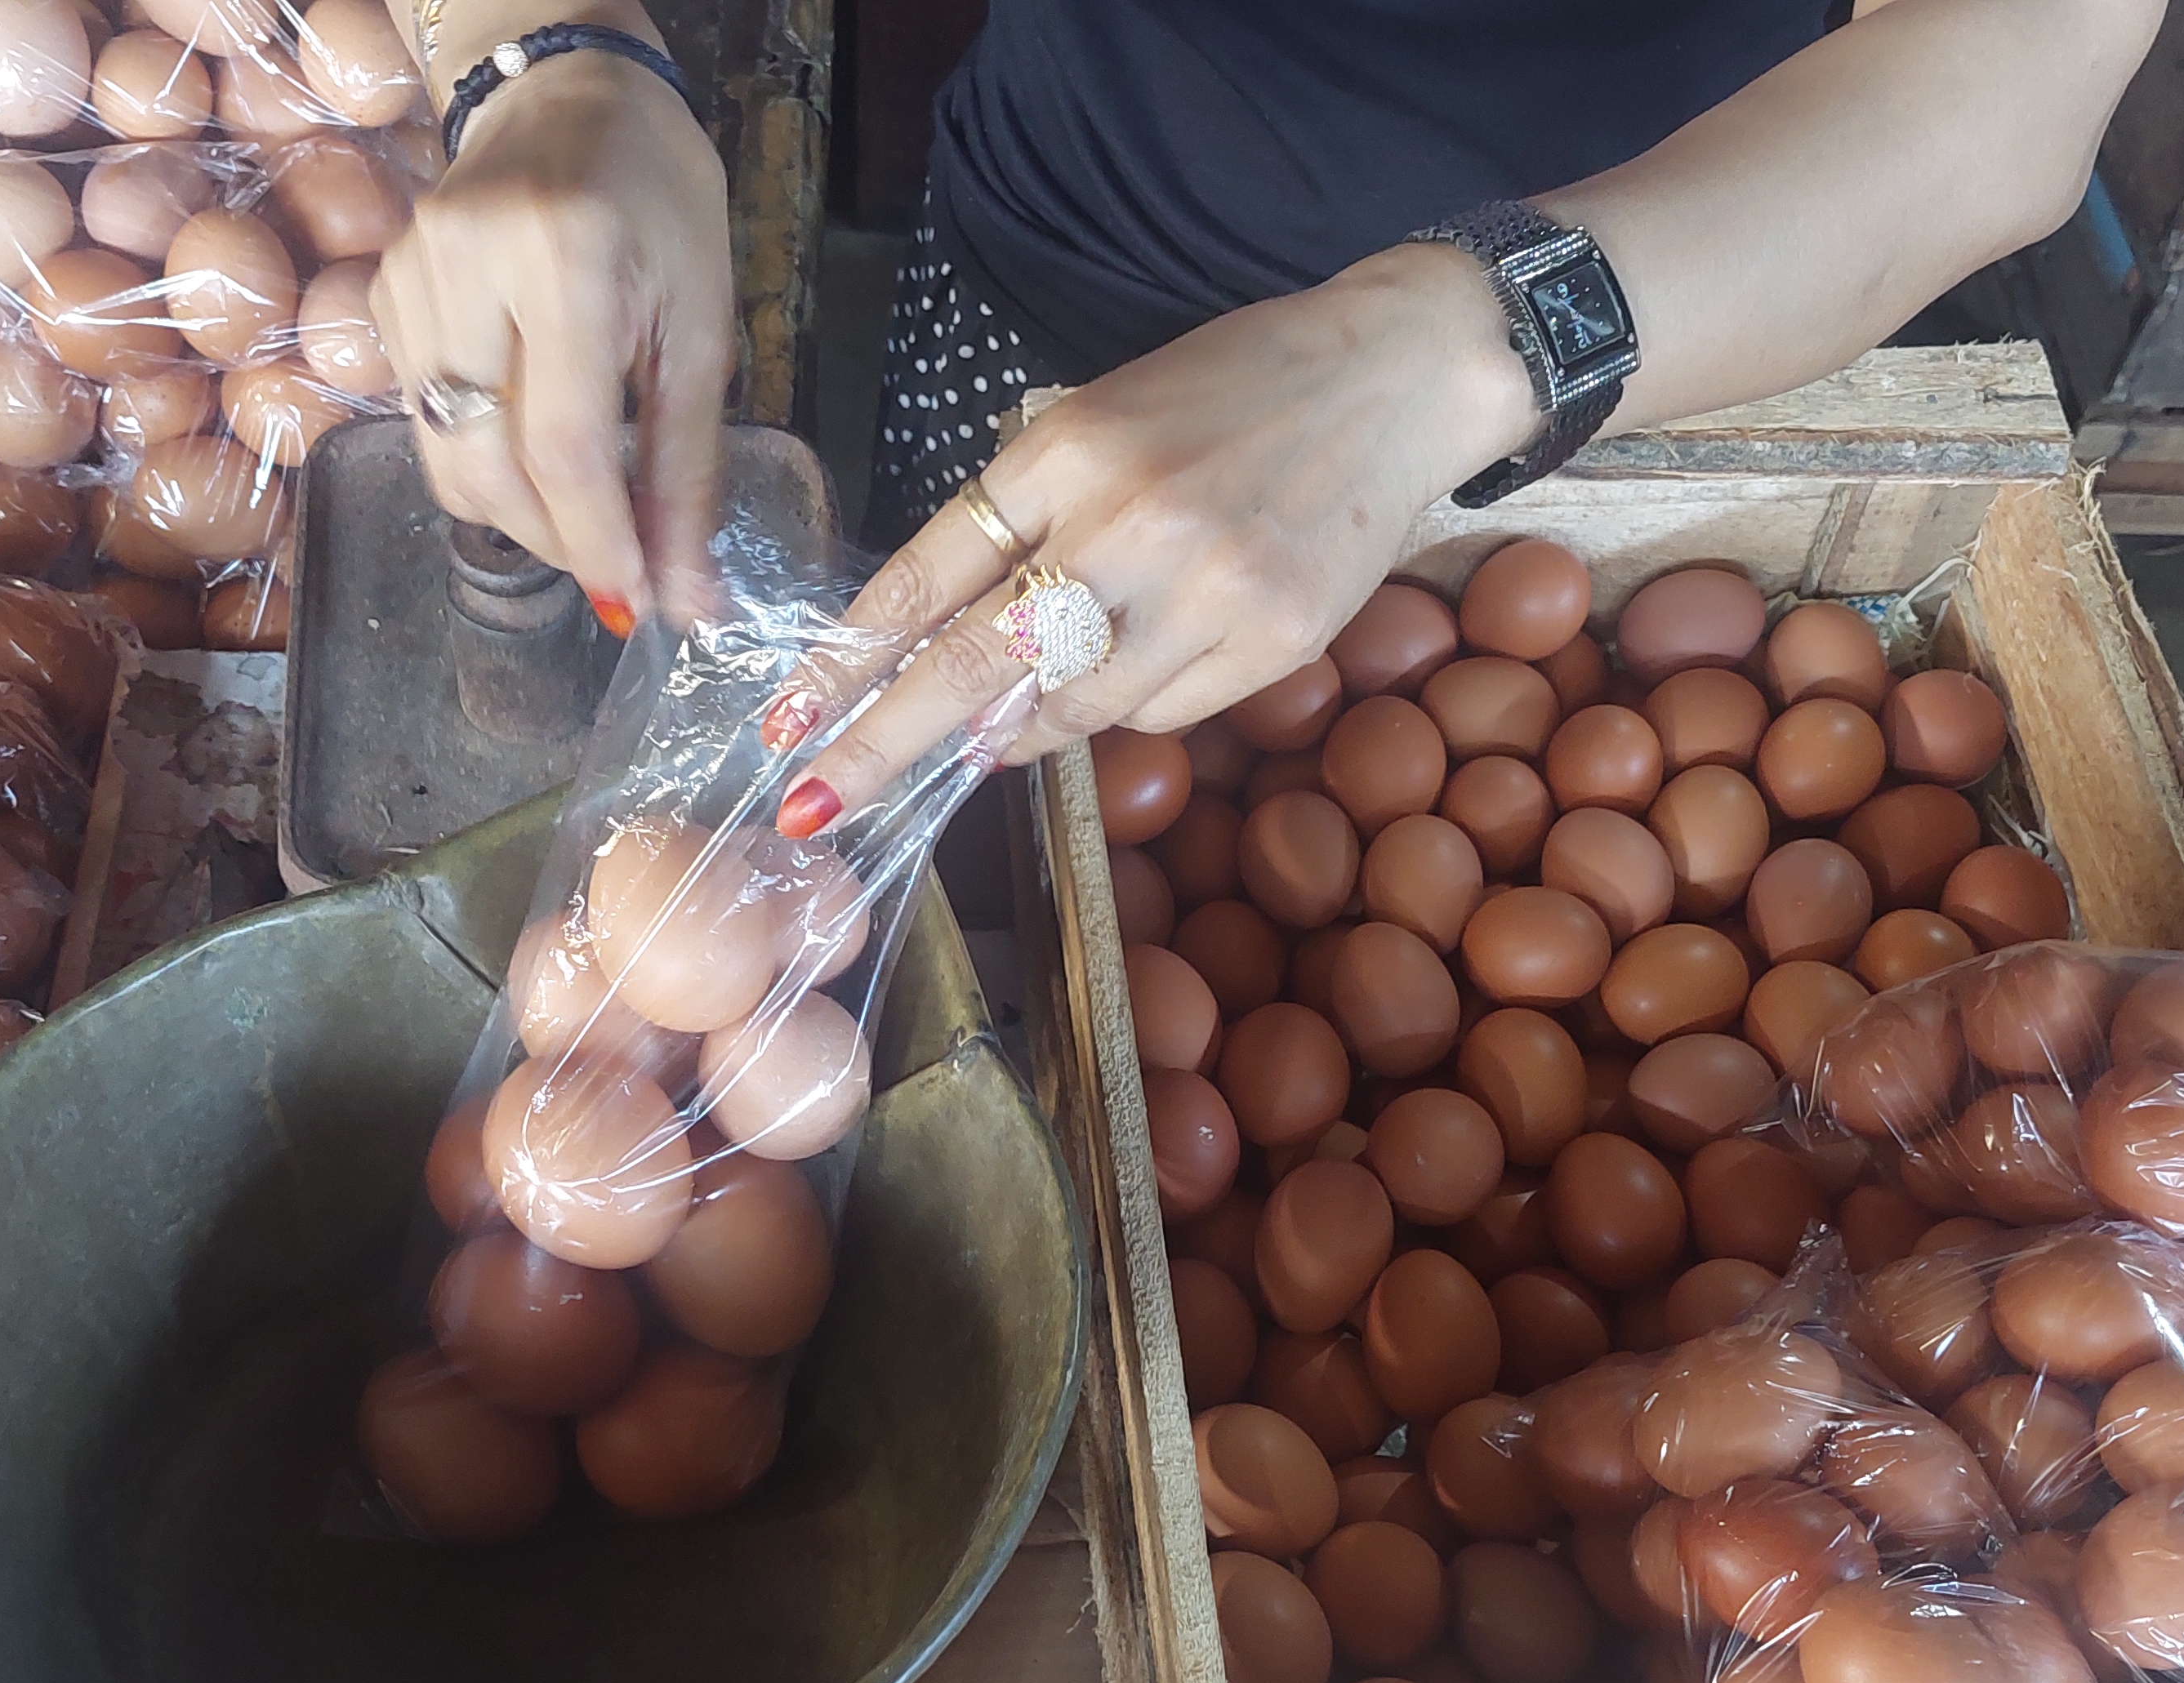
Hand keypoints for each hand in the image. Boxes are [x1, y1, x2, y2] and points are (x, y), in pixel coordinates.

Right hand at [372, 49, 732, 633]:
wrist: (567, 94)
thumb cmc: (658, 201)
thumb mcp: (703, 327)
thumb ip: (687, 469)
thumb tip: (688, 598)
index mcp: (566, 259)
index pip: (565, 447)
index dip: (598, 544)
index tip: (635, 603)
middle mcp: (467, 262)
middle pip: (488, 467)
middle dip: (555, 542)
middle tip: (616, 560)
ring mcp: (410, 275)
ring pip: (444, 457)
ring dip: (515, 510)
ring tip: (581, 502)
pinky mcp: (382, 292)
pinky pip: (422, 418)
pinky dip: (479, 454)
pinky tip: (529, 428)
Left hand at [767, 244, 1537, 835]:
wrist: (1395, 375)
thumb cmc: (1230, 392)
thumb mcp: (1102, 419)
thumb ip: (1025, 527)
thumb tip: (968, 685)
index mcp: (1066, 452)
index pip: (926, 575)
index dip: (849, 661)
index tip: (787, 725)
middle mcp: (1128, 523)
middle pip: (972, 664)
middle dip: (884, 744)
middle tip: (811, 807)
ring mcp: (1206, 589)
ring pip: (1074, 710)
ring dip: (1029, 726)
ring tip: (1037, 697)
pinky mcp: (1276, 640)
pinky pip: (1164, 714)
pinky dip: (1137, 702)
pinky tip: (1167, 644)